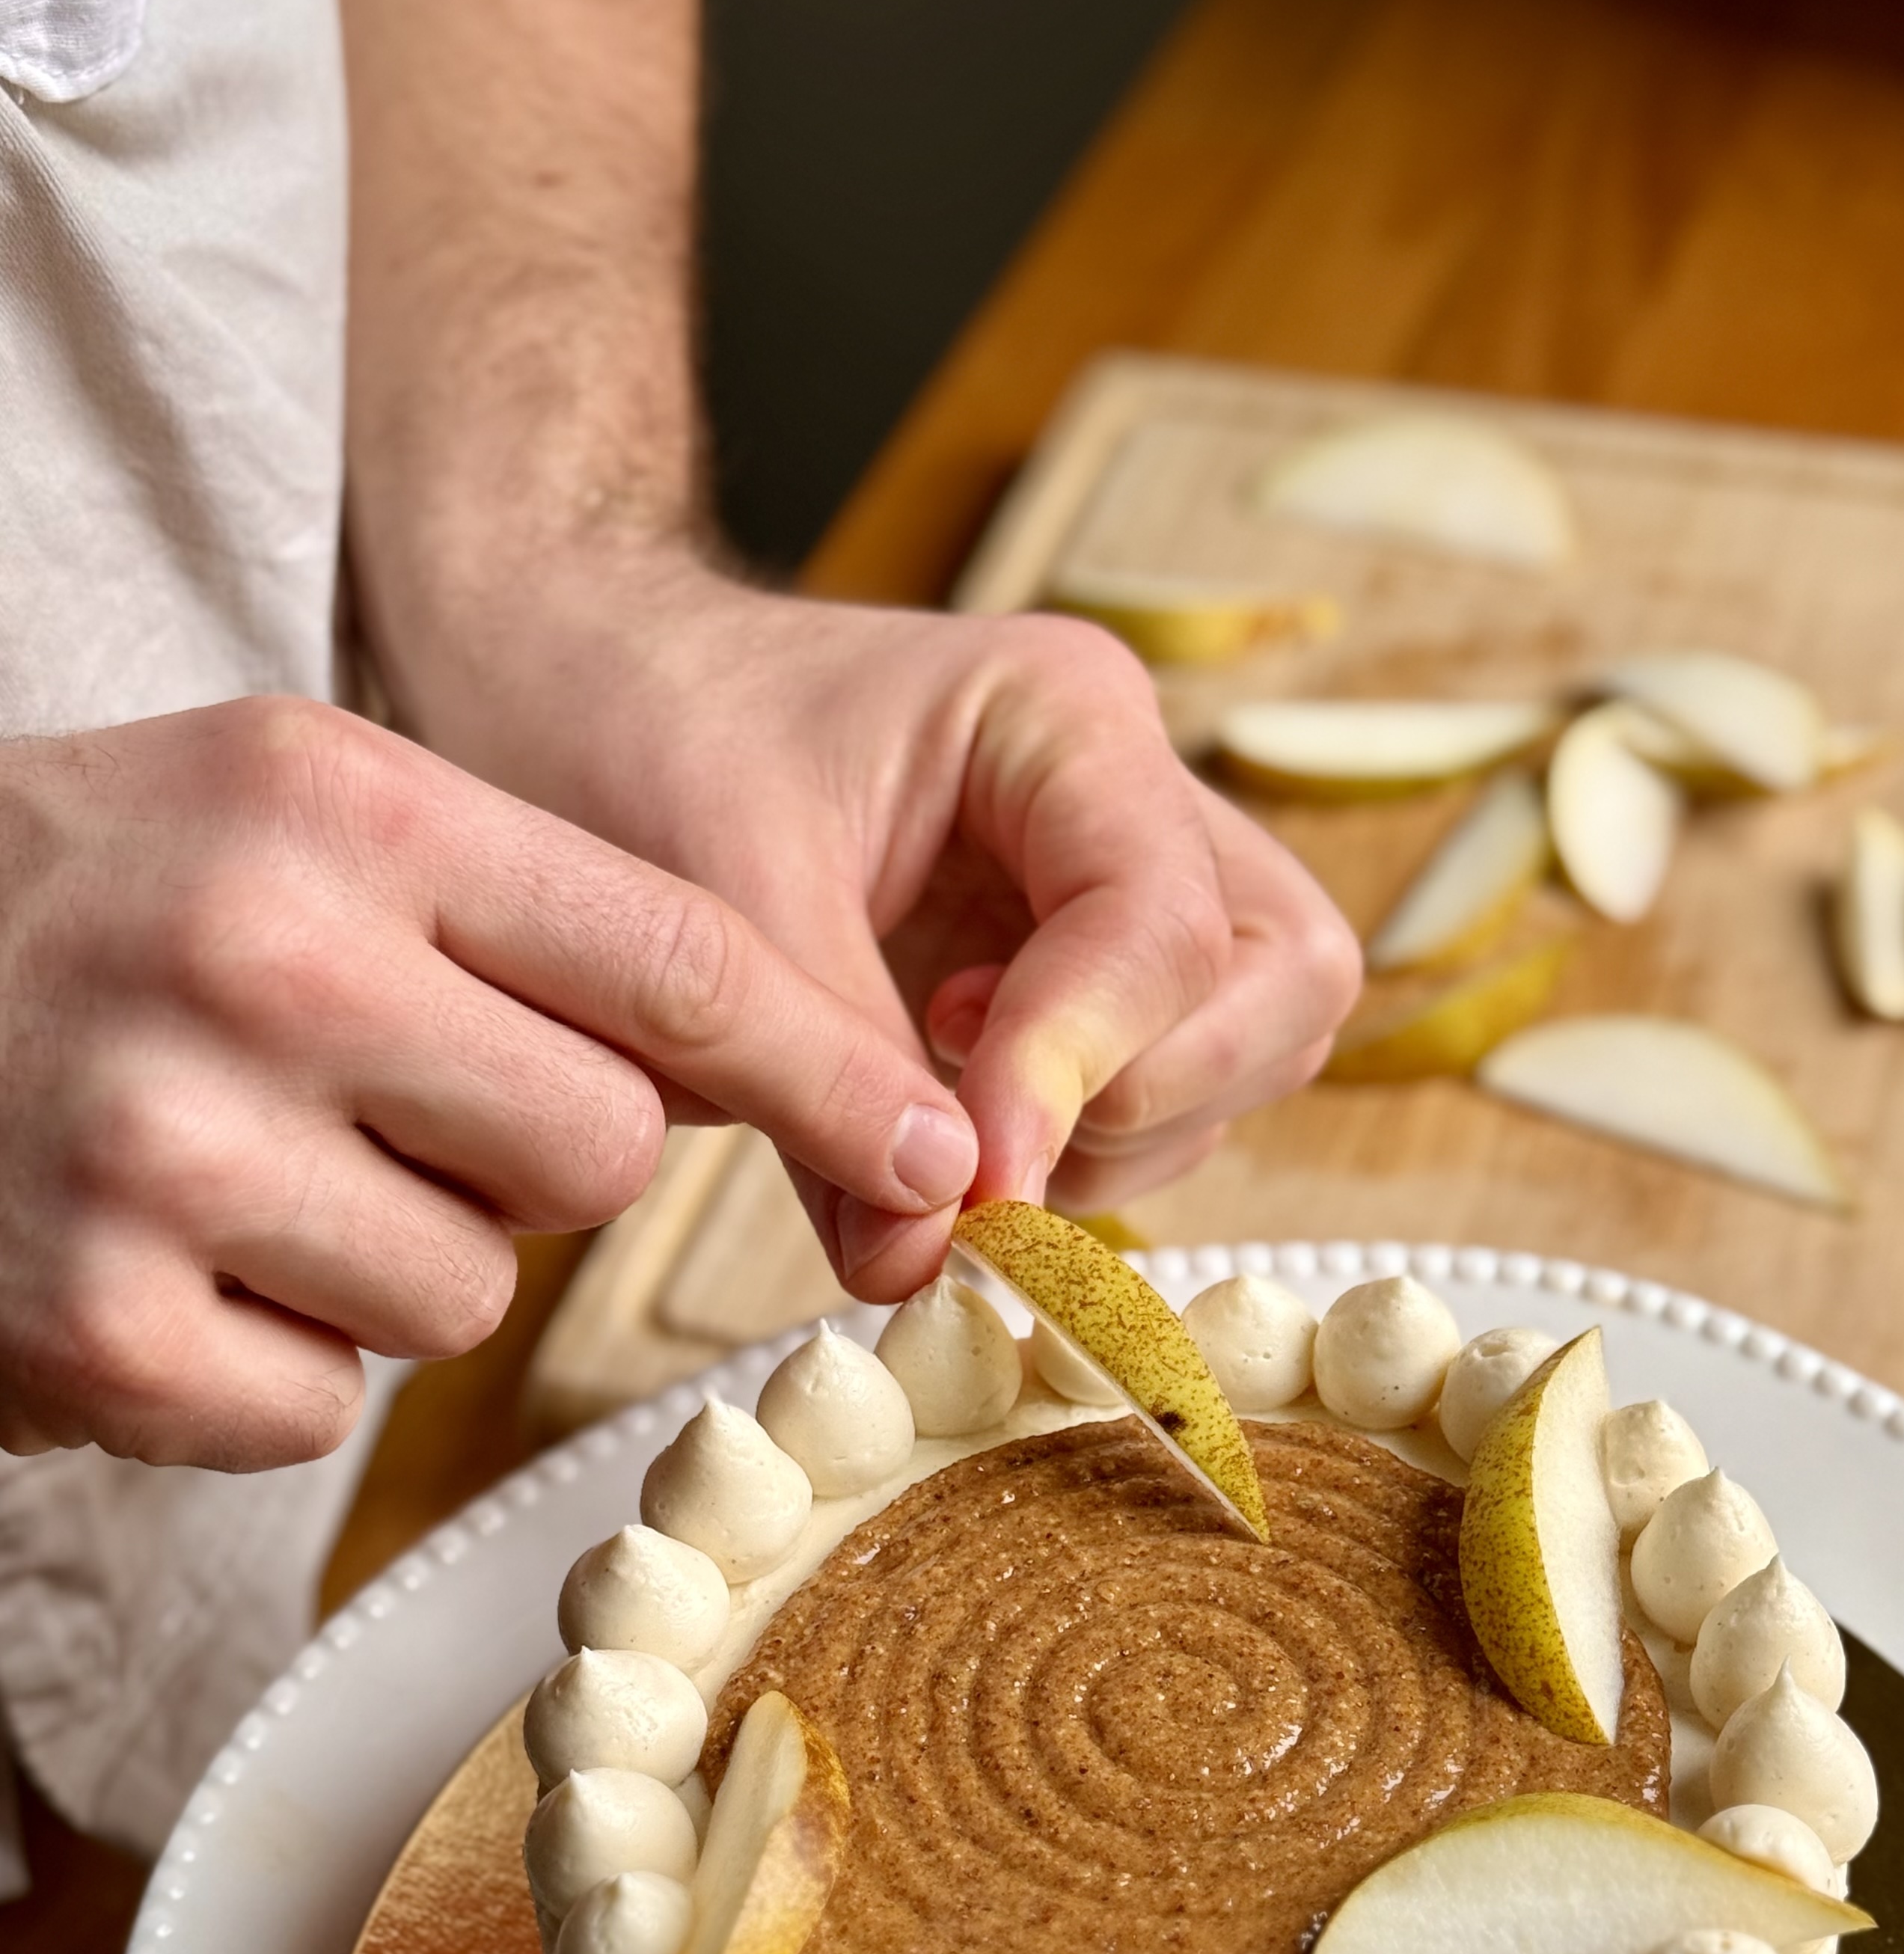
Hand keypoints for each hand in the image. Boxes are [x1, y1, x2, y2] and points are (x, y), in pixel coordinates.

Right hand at [0, 700, 977, 1467]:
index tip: (928, 1146)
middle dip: (528, 1160)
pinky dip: (261, 1365)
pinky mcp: (97, 1329)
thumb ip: (524, 926)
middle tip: (382, 1110)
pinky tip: (155, 1264)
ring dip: (384, 1264)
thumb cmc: (101, 907)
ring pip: (464, 1295)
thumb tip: (786, 1076)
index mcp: (336, 804)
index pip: (668, 956)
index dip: (823, 1069)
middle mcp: (256, 958)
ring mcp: (162, 1148)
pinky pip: (321, 1407)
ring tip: (236, 1173)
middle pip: (595, 1152)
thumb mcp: (300, 828)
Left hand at [370, 554, 1362, 1290]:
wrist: (574, 686)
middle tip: (987, 1146)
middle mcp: (1132, 788)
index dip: (1079, 1071)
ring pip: (1246, 1046)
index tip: (975, 1182)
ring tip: (944, 1126)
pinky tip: (947, 1119)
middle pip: (1280, 979)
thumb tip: (919, 1267)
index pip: (1160, 924)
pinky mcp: (1087, 964)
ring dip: (1120, 1136)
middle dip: (1152, 1097)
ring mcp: (1124, 879)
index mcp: (1061, 715)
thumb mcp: (715, 918)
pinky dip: (1085, 1144)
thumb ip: (828, 1098)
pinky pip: (1168, 1085)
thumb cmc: (633, 742)